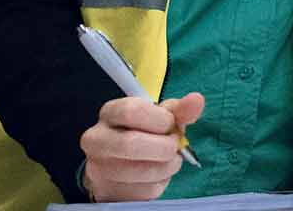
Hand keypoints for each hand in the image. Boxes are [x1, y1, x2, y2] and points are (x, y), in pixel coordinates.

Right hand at [79, 92, 204, 201]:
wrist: (120, 164)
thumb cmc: (143, 133)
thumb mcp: (160, 117)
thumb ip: (179, 110)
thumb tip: (196, 100)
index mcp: (110, 113)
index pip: (132, 111)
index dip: (160, 120)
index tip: (170, 124)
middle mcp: (96, 139)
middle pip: (131, 143)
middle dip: (164, 147)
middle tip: (173, 147)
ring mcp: (98, 168)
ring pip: (140, 171)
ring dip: (166, 167)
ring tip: (169, 161)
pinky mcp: (107, 192)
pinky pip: (143, 192)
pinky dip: (159, 183)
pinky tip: (157, 175)